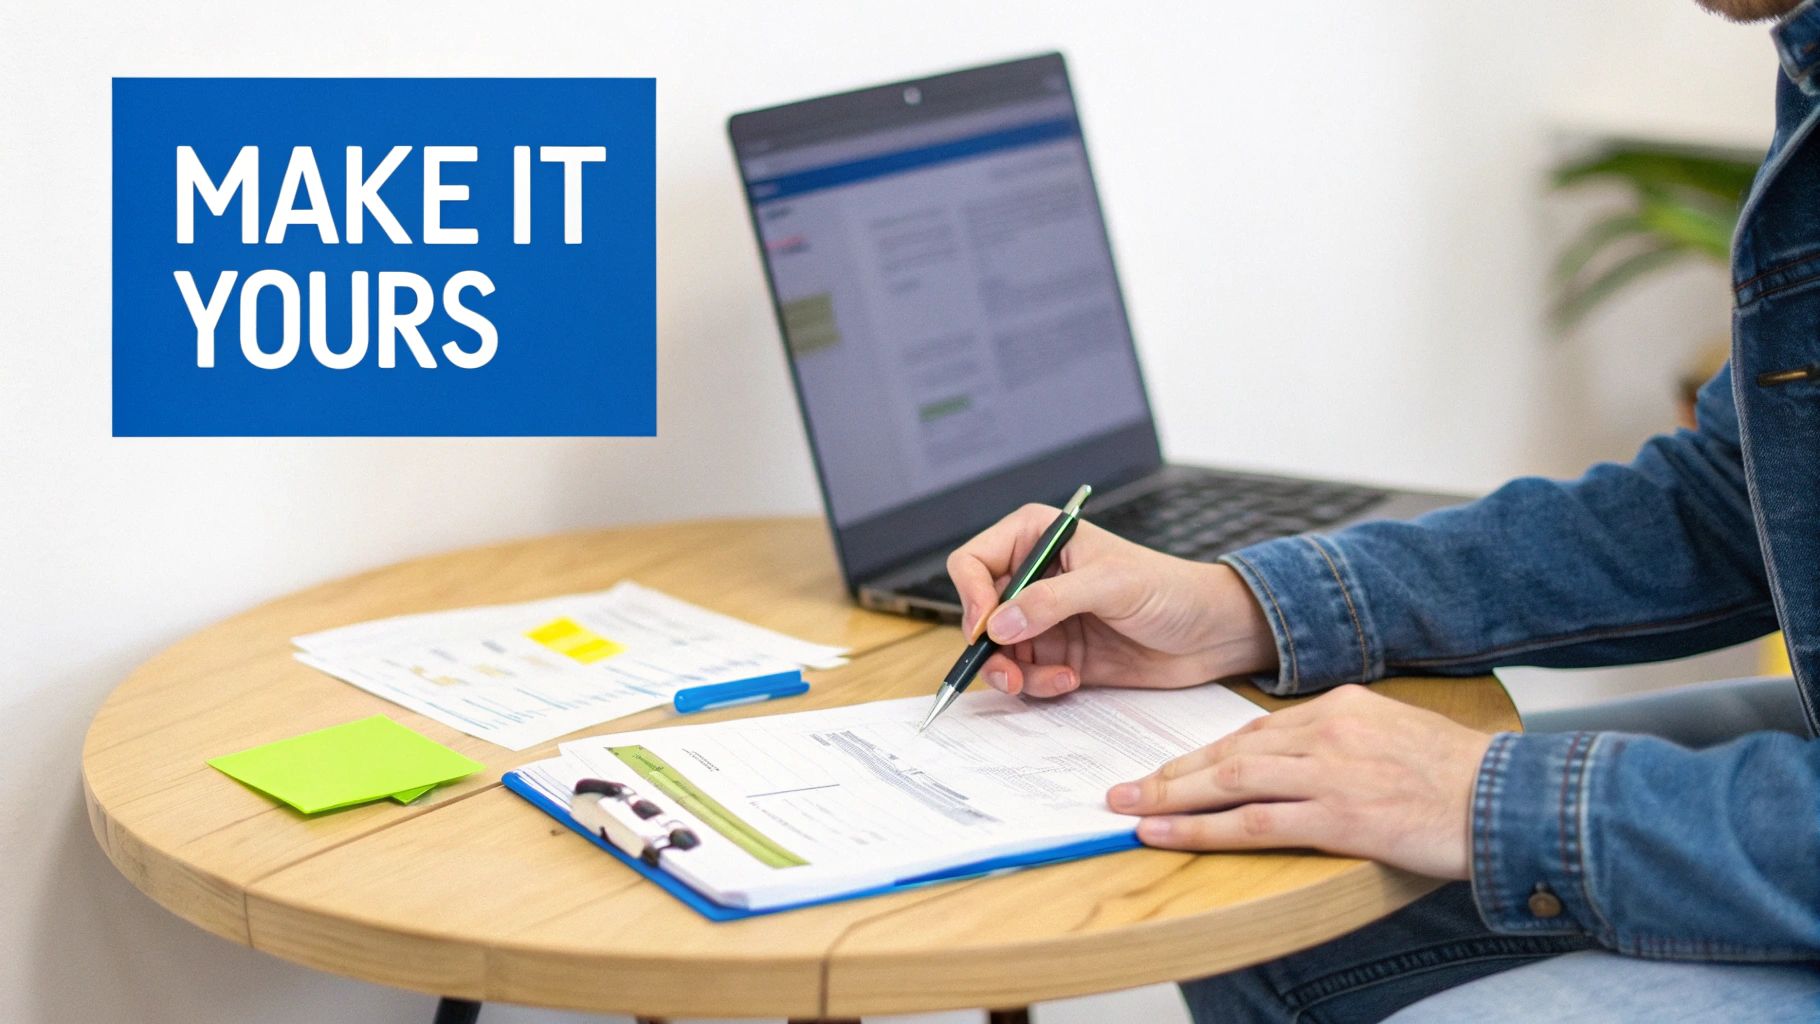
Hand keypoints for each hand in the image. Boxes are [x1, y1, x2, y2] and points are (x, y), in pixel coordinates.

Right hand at [946, 504, 1276, 696]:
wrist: (1210, 634)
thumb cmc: (1170, 589)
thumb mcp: (1112, 585)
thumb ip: (1052, 601)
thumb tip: (999, 624)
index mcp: (1037, 538)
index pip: (974, 560)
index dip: (971, 594)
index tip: (986, 627)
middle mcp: (1033, 577)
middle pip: (977, 612)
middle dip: (987, 646)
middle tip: (1006, 671)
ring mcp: (1043, 619)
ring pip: (996, 651)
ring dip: (1012, 673)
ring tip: (1049, 681)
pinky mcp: (1057, 655)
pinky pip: (1025, 675)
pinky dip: (1038, 685)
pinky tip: (1070, 682)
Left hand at [1107, 685, 1492, 878]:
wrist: (1506, 798)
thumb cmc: (1457, 775)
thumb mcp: (1395, 731)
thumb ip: (1344, 738)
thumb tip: (1299, 758)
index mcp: (1340, 705)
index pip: (1255, 728)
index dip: (1206, 753)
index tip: (1172, 767)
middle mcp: (1326, 730)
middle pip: (1229, 751)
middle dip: (1170, 771)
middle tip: (1123, 786)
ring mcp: (1329, 772)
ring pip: (1229, 782)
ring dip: (1171, 797)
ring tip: (1128, 809)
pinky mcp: (1337, 816)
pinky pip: (1253, 823)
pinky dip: (1201, 829)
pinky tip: (1165, 834)